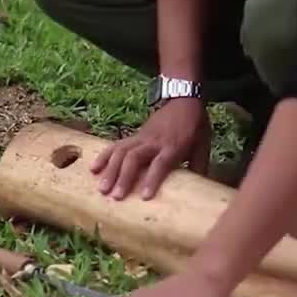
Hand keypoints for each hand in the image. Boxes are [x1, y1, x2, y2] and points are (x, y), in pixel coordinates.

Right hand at [90, 97, 210, 199]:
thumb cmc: (195, 127)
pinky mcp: (134, 135)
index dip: (152, 179)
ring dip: (110, 170)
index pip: (161, 164)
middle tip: (115, 196)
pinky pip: (116, 145)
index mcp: (173, 146)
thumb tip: (200, 190)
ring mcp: (141, 137)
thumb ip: (199, 166)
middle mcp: (154, 142)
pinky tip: (93, 168)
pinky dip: (104, 156)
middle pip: (134, 158)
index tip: (144, 196)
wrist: (183, 100)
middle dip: (123, 177)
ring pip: (121, 151)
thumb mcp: (203, 146)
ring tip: (101, 188)